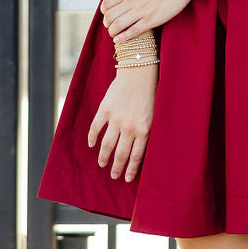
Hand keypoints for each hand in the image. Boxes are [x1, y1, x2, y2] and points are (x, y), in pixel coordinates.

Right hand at [88, 67, 155, 181]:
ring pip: (107, 145)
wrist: (139, 70)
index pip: (136, 156)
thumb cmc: (151, 91)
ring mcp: (116, 119)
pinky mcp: (105, 110)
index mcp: (144, 130)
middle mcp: (129, 127)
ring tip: (102, 164)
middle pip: (120, 154)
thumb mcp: (155, 114)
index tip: (126, 178)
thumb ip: (148, 130)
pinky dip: (92, 137)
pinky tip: (91, 145)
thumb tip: (144, 147)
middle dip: (117, 167)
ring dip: (104, 157)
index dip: (131, 169)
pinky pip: (96, 128)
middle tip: (114, 176)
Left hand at [102, 0, 194, 43]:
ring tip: (114, 34)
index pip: (107, 3)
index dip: (104, 10)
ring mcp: (141, 11)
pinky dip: (123, 37)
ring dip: (113, 32)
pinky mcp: (151, 20)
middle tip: (110, 26)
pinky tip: (119, 40)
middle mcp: (132, 0)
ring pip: (118, 25)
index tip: (107, 13)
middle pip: (110, 16)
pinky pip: (133, 32)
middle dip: (107, 23)